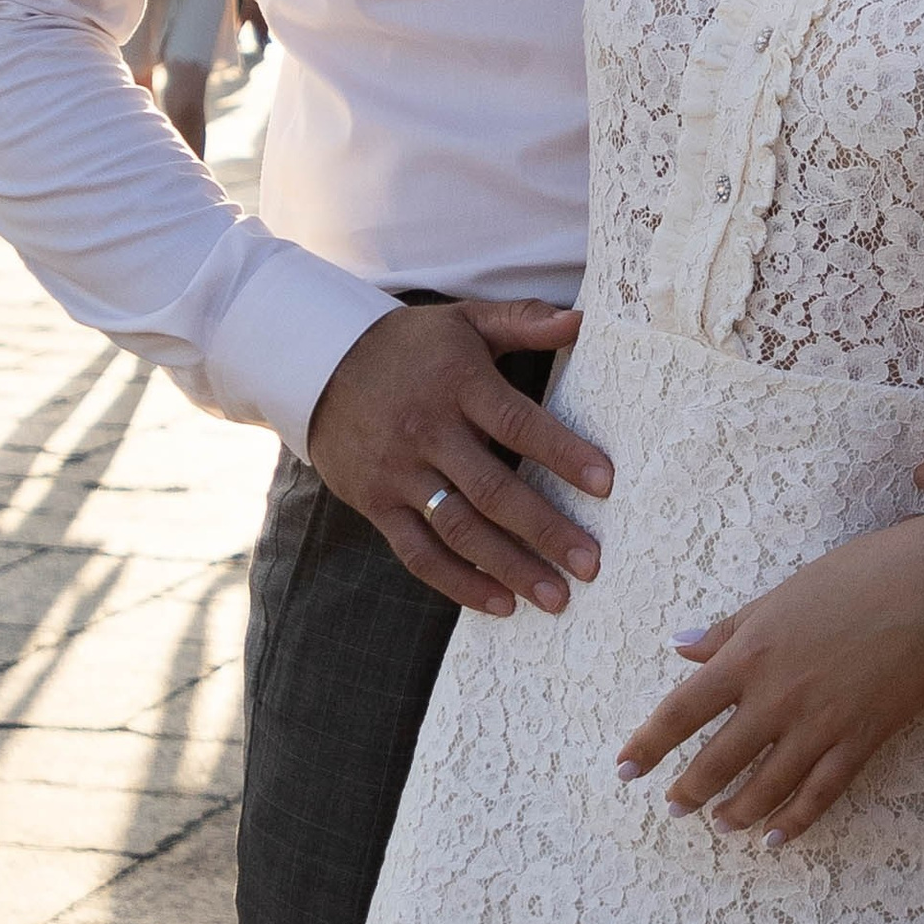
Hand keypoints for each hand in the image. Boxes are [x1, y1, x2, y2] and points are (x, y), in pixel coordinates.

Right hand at [307, 298, 604, 618]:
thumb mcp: (464, 321)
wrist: (319, 364)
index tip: (605, 483)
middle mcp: (427, 430)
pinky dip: (460, 583)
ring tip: (556, 597)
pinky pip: (419, 553)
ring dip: (510, 567)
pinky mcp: (376, 503)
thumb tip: (582, 321)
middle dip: (545, 530)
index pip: (516, 421)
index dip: (561, 452)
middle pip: (492, 489)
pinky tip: (501, 603)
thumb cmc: (411, 346)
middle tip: (591, 563)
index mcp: (457, 382)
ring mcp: (398, 472)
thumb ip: (523, 321)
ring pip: (459, 530)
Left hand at [613, 518, 923, 847]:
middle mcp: (775, 697)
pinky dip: (795, 821)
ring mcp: (819, 724)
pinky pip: (820, 793)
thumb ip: (728, 630)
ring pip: (765, 786)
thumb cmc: (852, 577)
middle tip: (672, 809)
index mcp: (748, 655)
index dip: (648, 744)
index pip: (682, 710)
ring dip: (737, 812)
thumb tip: (680, 646)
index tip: (624, 769)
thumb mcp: (778, 597)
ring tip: (720, 826)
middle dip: (689, 790)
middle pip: (717, 759)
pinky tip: (777, 838)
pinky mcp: (860, 741)